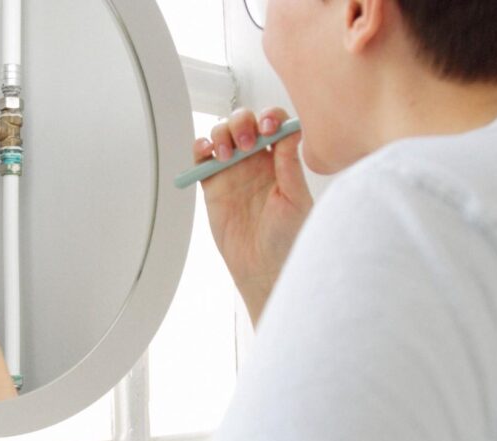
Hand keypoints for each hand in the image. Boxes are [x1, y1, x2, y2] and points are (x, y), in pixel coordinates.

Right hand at [196, 107, 311, 323]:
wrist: (263, 267)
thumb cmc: (286, 238)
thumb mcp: (296, 199)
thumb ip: (290, 164)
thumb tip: (291, 131)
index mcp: (281, 159)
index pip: (275, 123)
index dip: (270, 117)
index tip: (268, 127)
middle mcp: (256, 161)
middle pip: (245, 122)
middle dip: (243, 123)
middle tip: (246, 142)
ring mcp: (233, 170)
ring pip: (223, 134)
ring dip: (222, 134)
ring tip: (228, 155)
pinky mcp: (212, 185)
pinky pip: (202, 158)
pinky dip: (200, 146)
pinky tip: (207, 150)